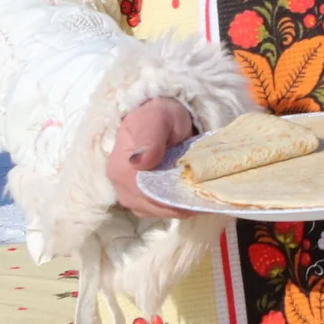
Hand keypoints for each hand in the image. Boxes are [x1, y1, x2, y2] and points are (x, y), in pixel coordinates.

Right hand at [107, 97, 194, 217]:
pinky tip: (189, 198)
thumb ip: (150, 140)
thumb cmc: (159, 115)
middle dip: (177, 205)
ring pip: (154, 210)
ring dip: (176, 207)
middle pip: (150, 206)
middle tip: (204, 199)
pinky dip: (173, 206)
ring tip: (199, 199)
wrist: (157, 114)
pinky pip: (155, 208)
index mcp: (121, 169)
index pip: (145, 195)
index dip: (170, 200)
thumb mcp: (158, 120)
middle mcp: (120, 185)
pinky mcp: (137, 194)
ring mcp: (128, 192)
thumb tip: (140, 163)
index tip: (195, 196)